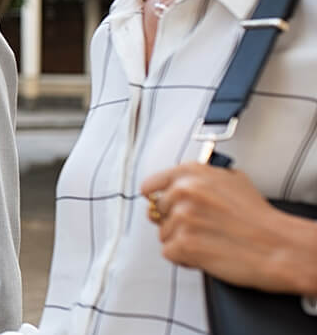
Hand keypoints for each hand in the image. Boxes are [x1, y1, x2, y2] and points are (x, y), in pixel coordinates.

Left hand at [141, 163, 316, 295]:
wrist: (279, 246)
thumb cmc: (259, 218)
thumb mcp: (232, 180)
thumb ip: (201, 178)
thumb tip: (178, 184)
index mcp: (191, 173)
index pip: (151, 185)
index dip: (156, 198)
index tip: (158, 204)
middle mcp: (183, 192)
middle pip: (157, 212)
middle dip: (174, 222)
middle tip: (200, 228)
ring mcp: (182, 218)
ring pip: (163, 233)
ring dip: (180, 241)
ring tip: (208, 241)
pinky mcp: (184, 244)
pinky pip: (169, 253)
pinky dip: (183, 258)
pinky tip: (203, 254)